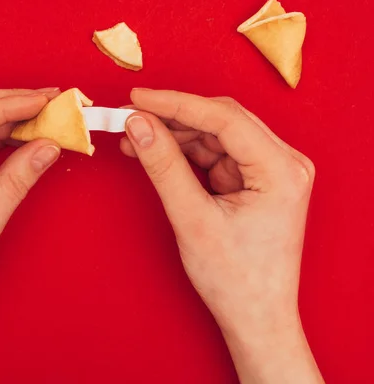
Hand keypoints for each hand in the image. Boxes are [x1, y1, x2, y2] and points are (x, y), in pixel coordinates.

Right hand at [121, 89, 322, 383]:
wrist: (254, 317)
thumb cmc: (235, 279)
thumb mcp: (192, 219)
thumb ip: (164, 166)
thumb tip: (139, 124)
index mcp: (281, 170)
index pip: (224, 118)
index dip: (176, 104)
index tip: (138, 98)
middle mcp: (284, 163)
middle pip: (223, 121)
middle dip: (174, 118)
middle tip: (132, 116)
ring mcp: (271, 171)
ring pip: (216, 136)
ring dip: (176, 135)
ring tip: (135, 137)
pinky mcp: (255, 181)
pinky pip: (216, 155)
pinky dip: (185, 153)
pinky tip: (156, 151)